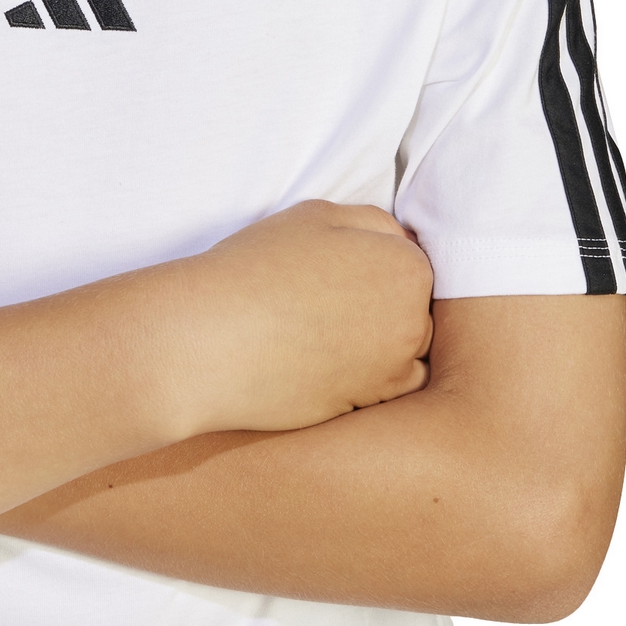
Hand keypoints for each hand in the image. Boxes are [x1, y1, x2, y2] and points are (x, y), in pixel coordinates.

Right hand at [174, 200, 434, 437]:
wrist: (209, 340)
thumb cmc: (256, 268)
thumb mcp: (316, 216)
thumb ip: (372, 224)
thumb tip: (400, 244)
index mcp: (406, 268)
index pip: (413, 264)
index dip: (374, 265)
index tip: (339, 271)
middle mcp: (413, 323)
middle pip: (417, 312)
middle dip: (385, 307)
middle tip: (328, 303)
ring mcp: (393, 373)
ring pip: (405, 356)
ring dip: (379, 348)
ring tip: (323, 335)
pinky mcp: (367, 410)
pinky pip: (382, 395)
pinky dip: (363, 382)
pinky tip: (321, 365)